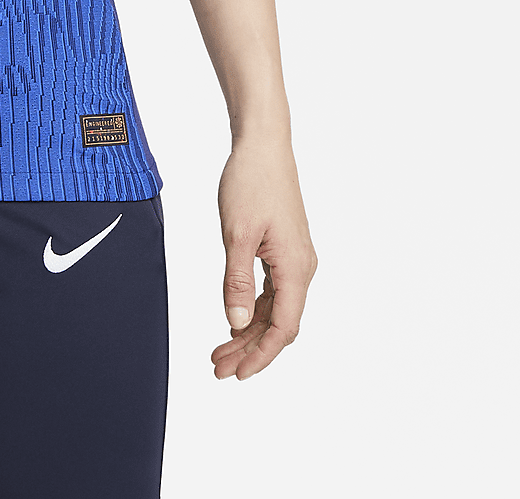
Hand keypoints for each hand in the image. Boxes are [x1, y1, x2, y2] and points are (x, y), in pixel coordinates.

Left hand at [210, 137, 315, 379]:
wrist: (263, 146)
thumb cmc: (251, 182)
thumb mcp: (237, 233)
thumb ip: (236, 280)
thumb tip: (234, 322)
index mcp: (295, 267)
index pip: (283, 328)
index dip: (261, 355)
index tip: (237, 373)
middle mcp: (301, 268)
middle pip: (279, 323)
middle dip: (249, 349)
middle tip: (218, 367)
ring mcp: (294, 259)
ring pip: (275, 309)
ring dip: (248, 331)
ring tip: (219, 350)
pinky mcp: (284, 250)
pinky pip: (272, 291)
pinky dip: (253, 308)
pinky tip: (234, 319)